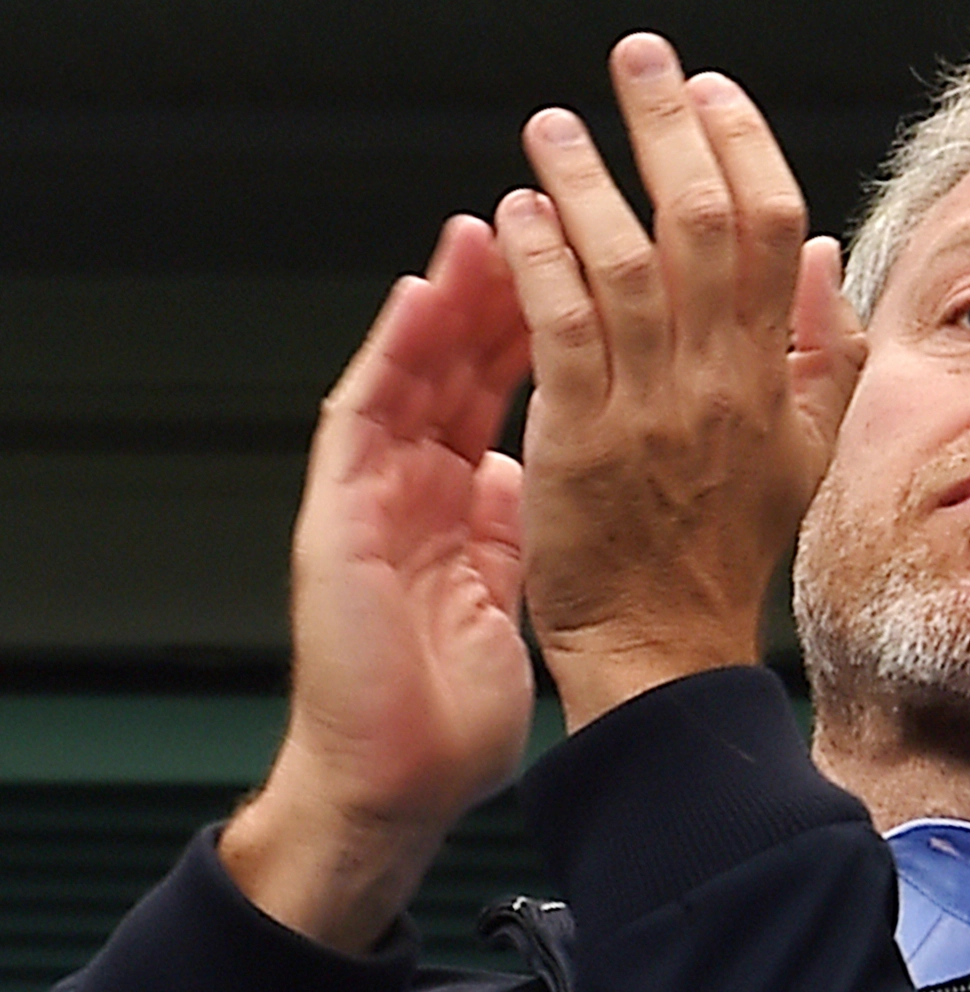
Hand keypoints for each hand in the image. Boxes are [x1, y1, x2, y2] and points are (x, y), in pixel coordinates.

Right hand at [220, 216, 534, 951]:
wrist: (398, 781)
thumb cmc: (454, 705)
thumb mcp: (509, 590)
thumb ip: (512, 518)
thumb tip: (535, 464)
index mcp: (464, 499)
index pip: (512, 390)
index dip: (553, 324)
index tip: (603, 265)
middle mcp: (417, 482)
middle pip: (466, 363)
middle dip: (509, 288)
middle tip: (552, 214)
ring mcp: (375, 493)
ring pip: (414, 371)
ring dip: (449, 296)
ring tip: (489, 223)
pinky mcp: (339, 514)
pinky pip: (365, 417)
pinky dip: (393, 355)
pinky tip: (420, 298)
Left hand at [497, 33, 862, 730]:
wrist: (667, 644)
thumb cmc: (726, 551)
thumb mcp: (808, 451)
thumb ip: (827, 350)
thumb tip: (824, 253)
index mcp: (776, 376)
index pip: (776, 232)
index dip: (746, 149)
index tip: (716, 93)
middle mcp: (720, 380)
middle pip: (706, 223)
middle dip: (670, 127)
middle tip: (639, 61)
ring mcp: (651, 408)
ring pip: (629, 264)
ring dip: (588, 180)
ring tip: (555, 127)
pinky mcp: (582, 439)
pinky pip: (563, 329)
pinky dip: (539, 261)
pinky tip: (518, 213)